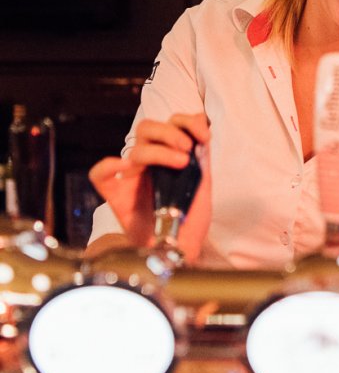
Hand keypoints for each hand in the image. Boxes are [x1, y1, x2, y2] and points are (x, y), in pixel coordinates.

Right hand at [88, 113, 210, 260]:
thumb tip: (201, 140)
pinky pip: (99, 174)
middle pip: (147, 128)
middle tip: (186, 148)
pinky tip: (125, 168)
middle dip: (170, 132)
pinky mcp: (116, 196)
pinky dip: (109, 166)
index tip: (204, 136)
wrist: (177, 250)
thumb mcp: (202, 186)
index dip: (187, 122)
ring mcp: (131, 178)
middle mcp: (148, 163)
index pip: (170, 123)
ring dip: (158, 150)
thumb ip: (200, 161)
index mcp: (168, 155)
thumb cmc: (188, 221)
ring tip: (180, 162)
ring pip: (134, 148)